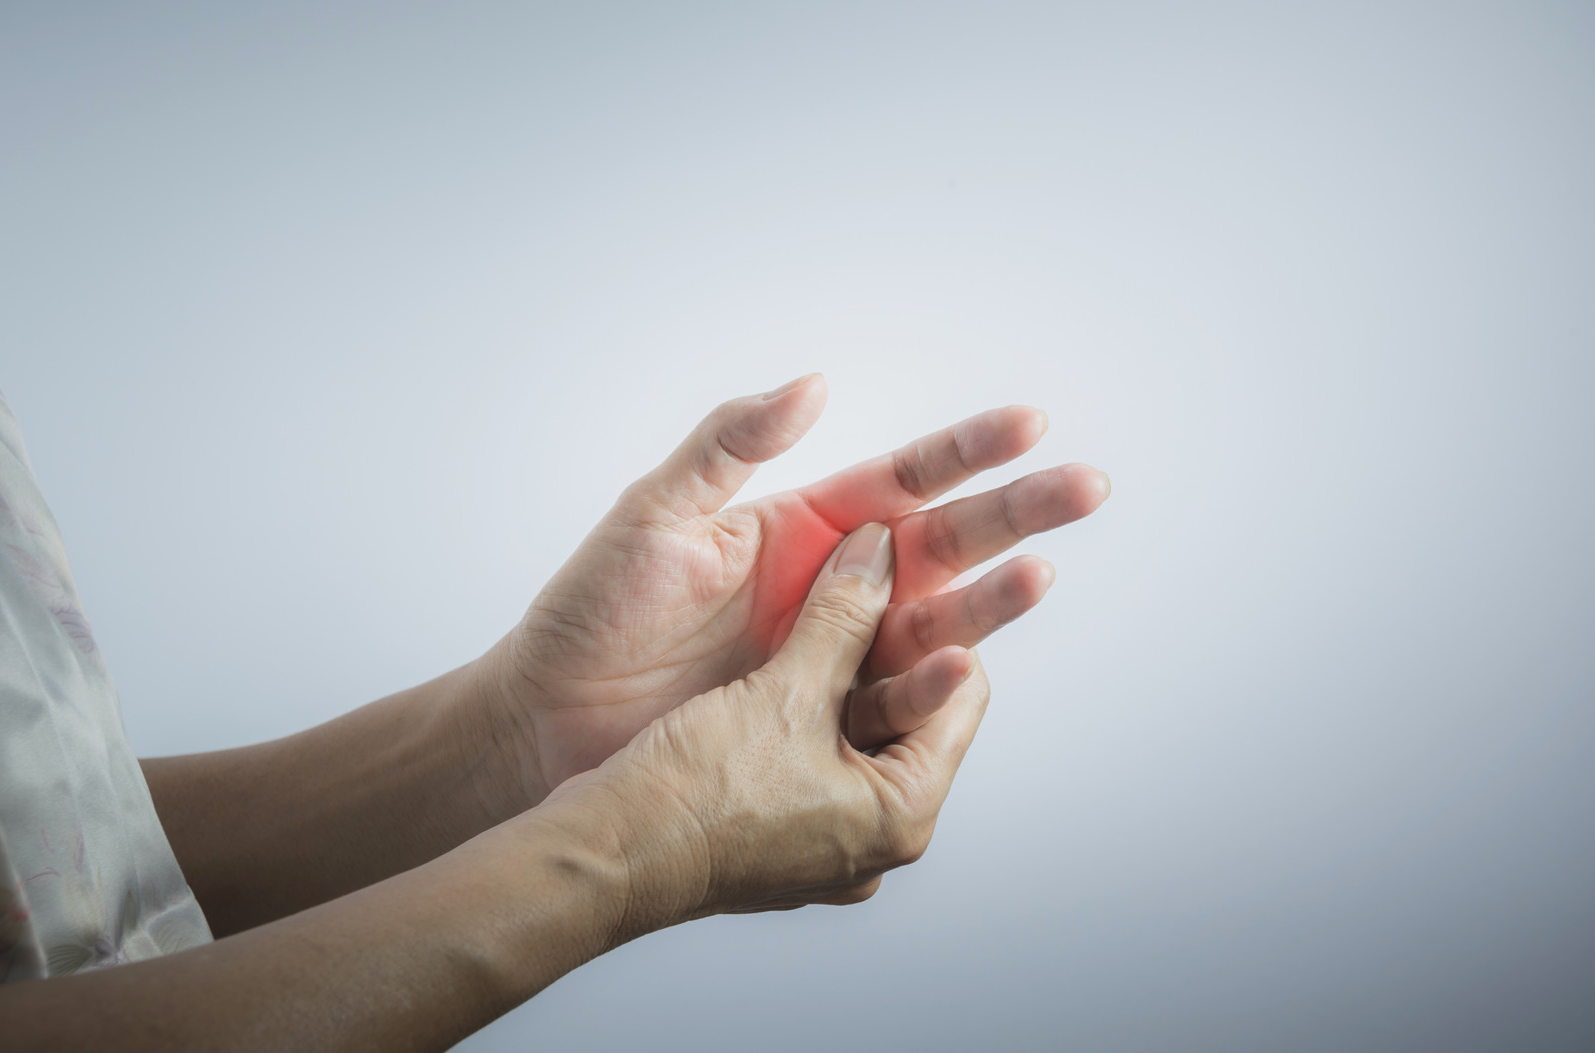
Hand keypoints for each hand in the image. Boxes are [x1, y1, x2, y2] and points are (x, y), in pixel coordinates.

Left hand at [479, 375, 1108, 808]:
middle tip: (1087, 488)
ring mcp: (835, 656)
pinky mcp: (824, 719)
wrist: (550, 719)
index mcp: (804, 525)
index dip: (968, 451)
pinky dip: (935, 689)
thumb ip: (729, 446)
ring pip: (935, 625)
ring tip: (1041, 576)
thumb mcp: (656, 513)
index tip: (1031, 423)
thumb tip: (815, 382)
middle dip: (1016, 515)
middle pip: (945, 546)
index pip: (904, 477)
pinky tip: (970, 674)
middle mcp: (836, 588)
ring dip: (991, 601)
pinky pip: (893, 702)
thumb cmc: (593, 612)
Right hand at [537, 523, 989, 933]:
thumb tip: (881, 551)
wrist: (603, 857)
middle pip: (908, 713)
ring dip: (843, 668)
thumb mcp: (786, 690)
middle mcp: (873, 839)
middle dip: (889, 644)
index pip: (961, 700)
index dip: (942, 624)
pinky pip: (811, 754)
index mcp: (901, 816)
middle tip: (871, 581)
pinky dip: (804, 705)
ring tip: (826, 610)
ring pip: (855, 730)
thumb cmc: (696, 795)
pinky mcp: (777, 831)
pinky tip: (779, 659)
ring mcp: (824, 840)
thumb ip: (843, 615)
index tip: (912, 573)